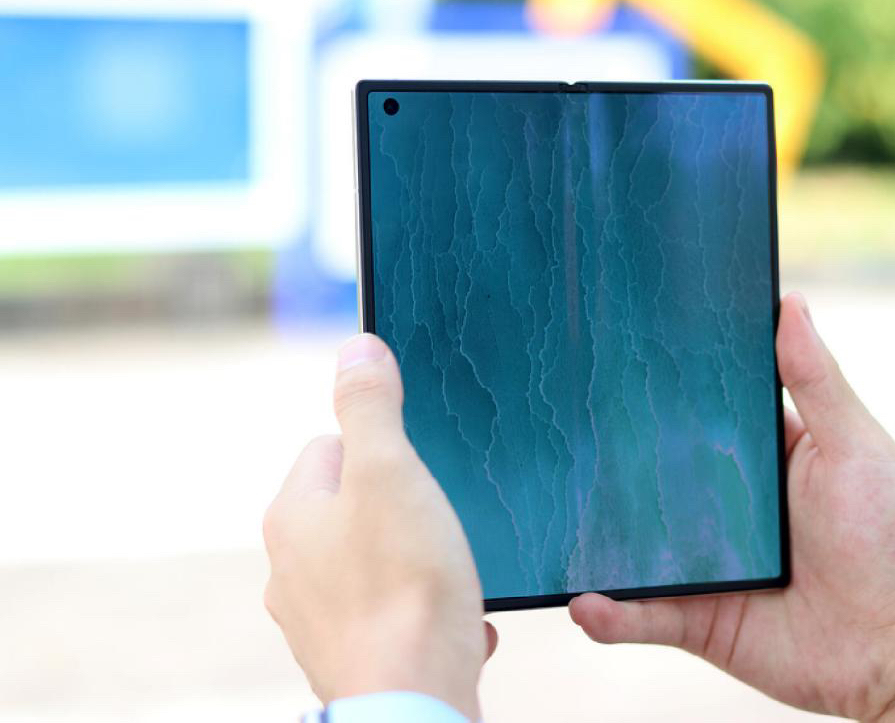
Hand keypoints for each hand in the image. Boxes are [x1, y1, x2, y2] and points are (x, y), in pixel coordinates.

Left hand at [263, 334, 494, 719]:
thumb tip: (354, 349)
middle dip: (404, 510)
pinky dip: (427, 613)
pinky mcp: (352, 660)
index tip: (419, 469)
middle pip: (355, 507)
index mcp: (292, 516)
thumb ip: (369, 407)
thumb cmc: (403, 585)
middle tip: (441, 520)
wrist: (415, 699)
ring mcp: (319, 621)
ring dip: (419, 563)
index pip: (328, 447)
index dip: (383, 450)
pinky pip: (396, 616)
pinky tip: (461, 618)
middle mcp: (291, 570)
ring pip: (377, 564)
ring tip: (452, 572)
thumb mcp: (391, 472)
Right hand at [570, 293, 894, 720]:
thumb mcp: (857, 447)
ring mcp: (706, 565)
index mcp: (760, 457)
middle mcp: (724, 507)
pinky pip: (643, 616)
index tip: (612, 345)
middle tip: (552, 421)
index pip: (698, 411)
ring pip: (633, 545)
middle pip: (651, 475)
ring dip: (592, 535)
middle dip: (606, 455)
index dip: (661, 385)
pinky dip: (610, 613)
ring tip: (549, 517)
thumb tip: (789, 303)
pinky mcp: (698, 621)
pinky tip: (583, 601)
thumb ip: (817, 382)